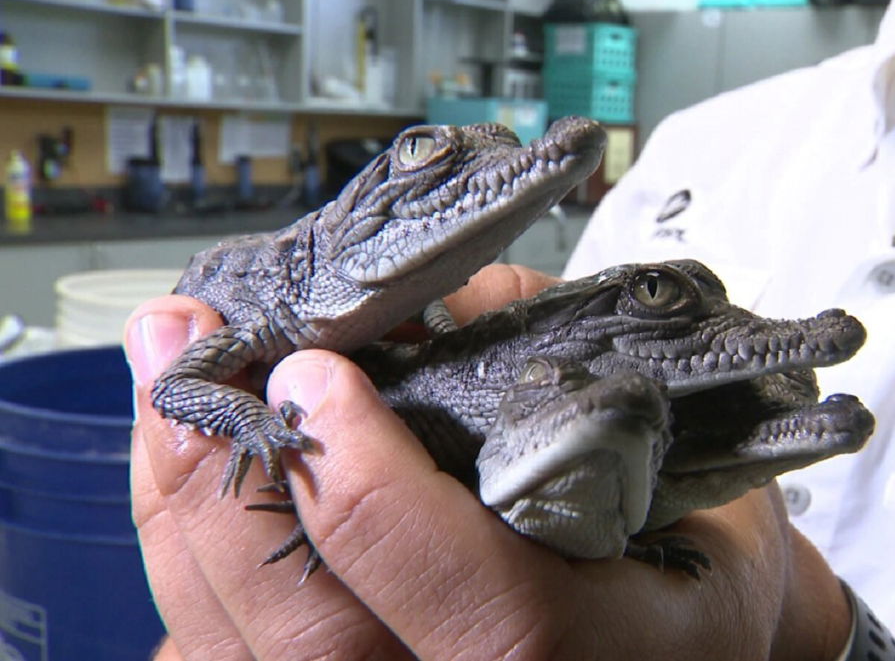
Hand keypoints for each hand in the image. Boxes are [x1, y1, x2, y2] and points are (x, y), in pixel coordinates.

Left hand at [126, 264, 849, 660]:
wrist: (687, 630)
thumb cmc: (698, 537)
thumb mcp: (676, 443)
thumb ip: (550, 360)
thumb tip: (407, 299)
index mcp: (612, 654)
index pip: (490, 616)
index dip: (383, 500)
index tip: (318, 374)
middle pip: (326, 648)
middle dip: (229, 484)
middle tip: (185, 348)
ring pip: (255, 659)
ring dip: (187, 512)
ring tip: (165, 392)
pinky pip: (237, 656)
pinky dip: (192, 562)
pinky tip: (184, 475)